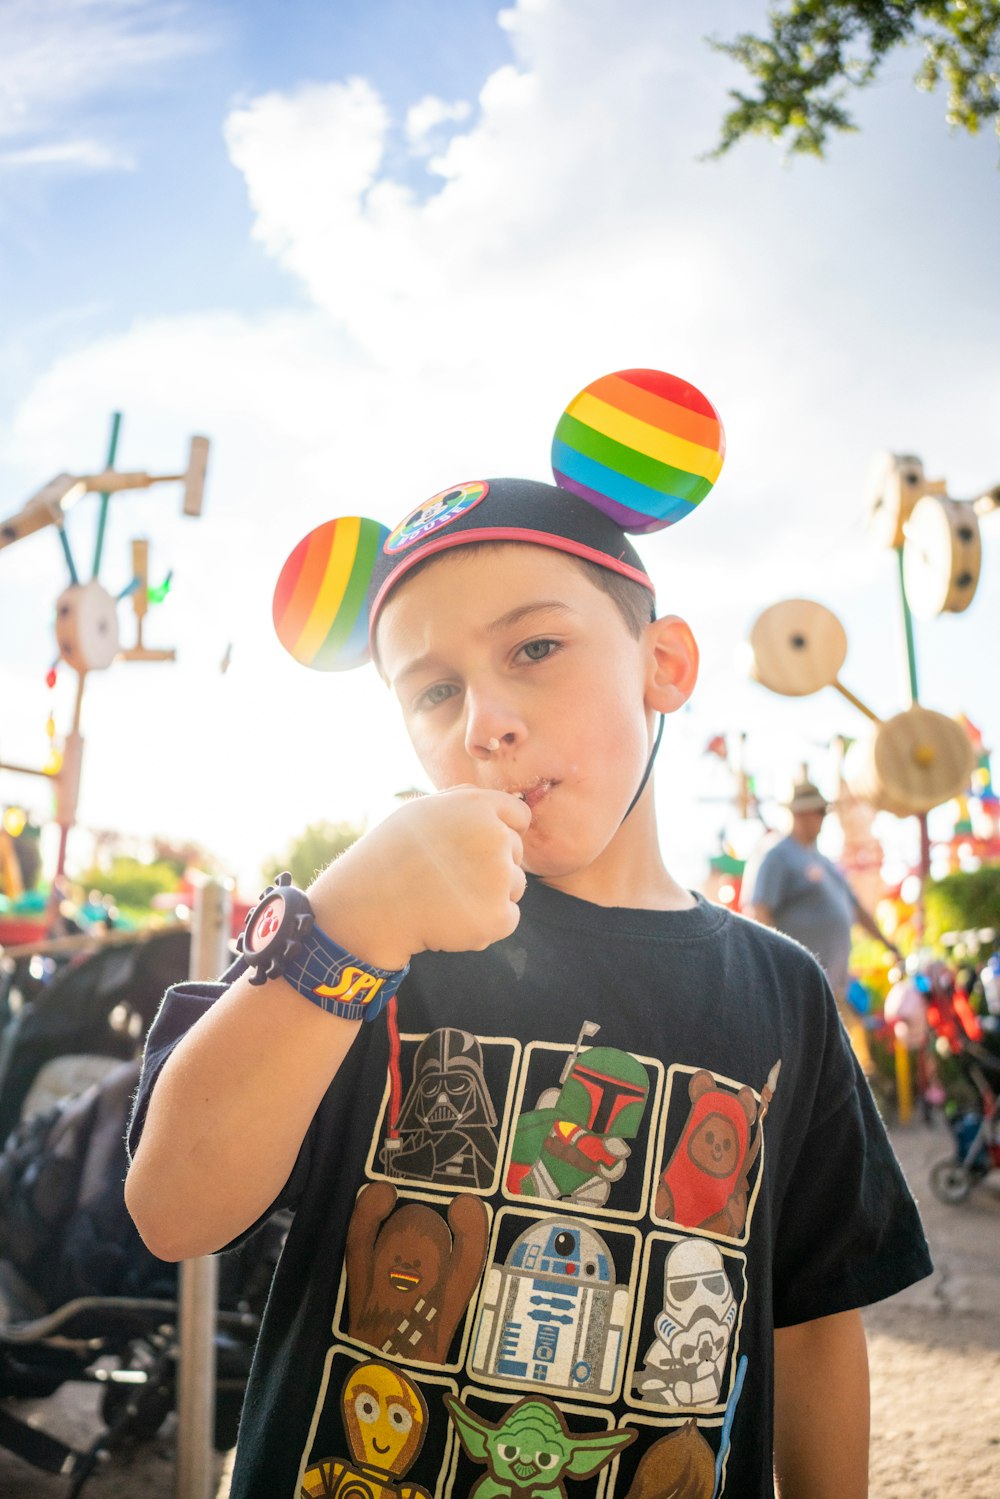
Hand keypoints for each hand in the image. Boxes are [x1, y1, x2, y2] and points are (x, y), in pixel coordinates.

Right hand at [308, 786, 531, 967]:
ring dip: (490, 895)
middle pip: (515, 853)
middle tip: (449, 877)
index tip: (476, 849)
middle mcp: (494, 836)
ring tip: (447, 897)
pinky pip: (508, 918)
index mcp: (477, 805)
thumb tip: (492, 802)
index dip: (500, 833)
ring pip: (514, 886)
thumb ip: (462, 802)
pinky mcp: (497, 916)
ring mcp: (498, 878)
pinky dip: (486, 924)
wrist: (369, 906)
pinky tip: (453, 919)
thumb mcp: (420, 811)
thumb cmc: (389, 856)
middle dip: (492, 865)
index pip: (519, 817)